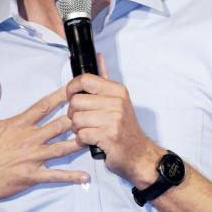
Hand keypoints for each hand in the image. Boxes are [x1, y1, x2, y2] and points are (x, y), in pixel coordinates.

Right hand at [0, 76, 89, 207]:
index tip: (74, 89)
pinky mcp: (32, 176)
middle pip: (59, 125)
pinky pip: (55, 175)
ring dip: (79, 144)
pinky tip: (86, 176)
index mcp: (19, 124)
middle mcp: (29, 139)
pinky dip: (71, 176)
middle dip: (77, 118)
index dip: (60, 97)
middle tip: (93, 112)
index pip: (43, 107)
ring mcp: (32, 158)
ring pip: (62, 149)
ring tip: (96, 139)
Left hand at [65, 55, 163, 187]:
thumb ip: (104, 79)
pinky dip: (82, 140)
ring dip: (77, 129)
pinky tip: (93, 140)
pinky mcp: (108, 135)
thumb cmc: (124, 129)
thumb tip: (98, 56)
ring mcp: (113, 119)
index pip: (84, 80)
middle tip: (83, 121)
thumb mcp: (118, 100)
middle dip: (73, 114)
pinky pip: (81, 135)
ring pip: (76, 119)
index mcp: (117, 90)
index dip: (71, 88)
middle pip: (76, 101)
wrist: (139, 155)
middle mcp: (117, 102)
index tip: (71, 96)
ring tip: (89, 131)